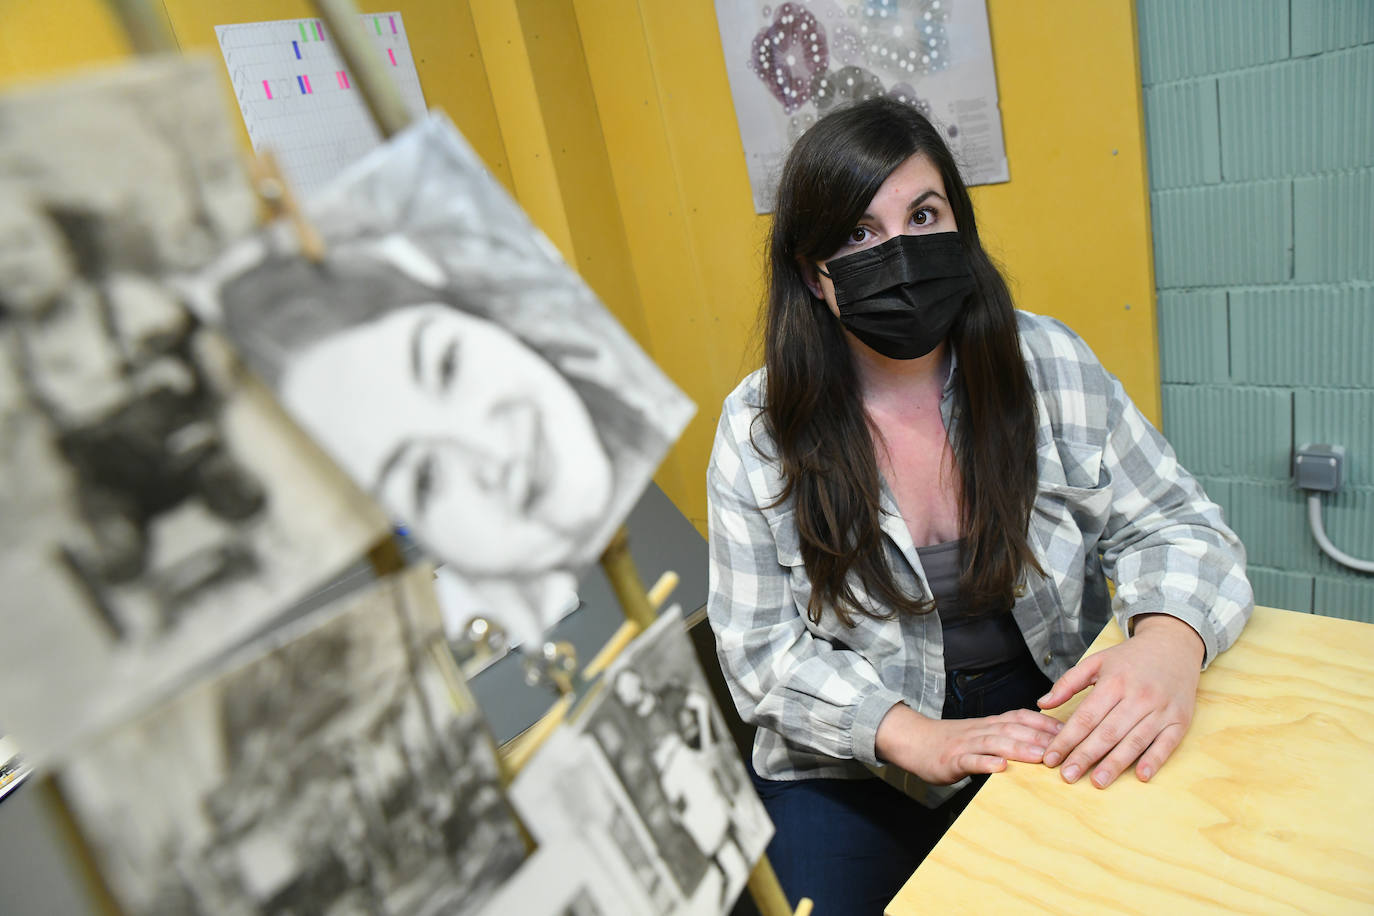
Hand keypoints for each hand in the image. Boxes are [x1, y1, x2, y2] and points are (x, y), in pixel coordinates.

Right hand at [875, 702, 1063, 785]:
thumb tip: (1041, 745)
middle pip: (1014, 729)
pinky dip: (985, 763)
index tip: (1072, 730)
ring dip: (1020, 749)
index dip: (1046, 722)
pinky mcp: (951, 760)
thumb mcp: (980, 735)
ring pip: (996, 742)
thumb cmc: (951, 741)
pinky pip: (970, 760)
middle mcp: (981, 730)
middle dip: (1041, 737)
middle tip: (1067, 747)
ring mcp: (966, 744)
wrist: (913, 740)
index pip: (1022, 717)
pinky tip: (999, 768)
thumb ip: (1005, 737)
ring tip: (1041, 757)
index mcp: (990, 724)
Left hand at [1037, 614, 1204, 787]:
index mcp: (1114, 682)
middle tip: (1067, 776)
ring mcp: (1161, 709)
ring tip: (1097, 781)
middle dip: (1085, 756)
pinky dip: (1154, 760)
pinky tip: (1140, 775)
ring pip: (1134, 741)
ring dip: (1115, 764)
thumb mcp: (1096, 661)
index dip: (1066, 739)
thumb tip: (1042, 704)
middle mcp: (1138, 697)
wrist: (1173, 646)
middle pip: (1107, 732)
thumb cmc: (1130, 658)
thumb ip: (1068, 683)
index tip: (1051, 757)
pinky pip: (1166, 744)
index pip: (1085, 717)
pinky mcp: (1180, 720)